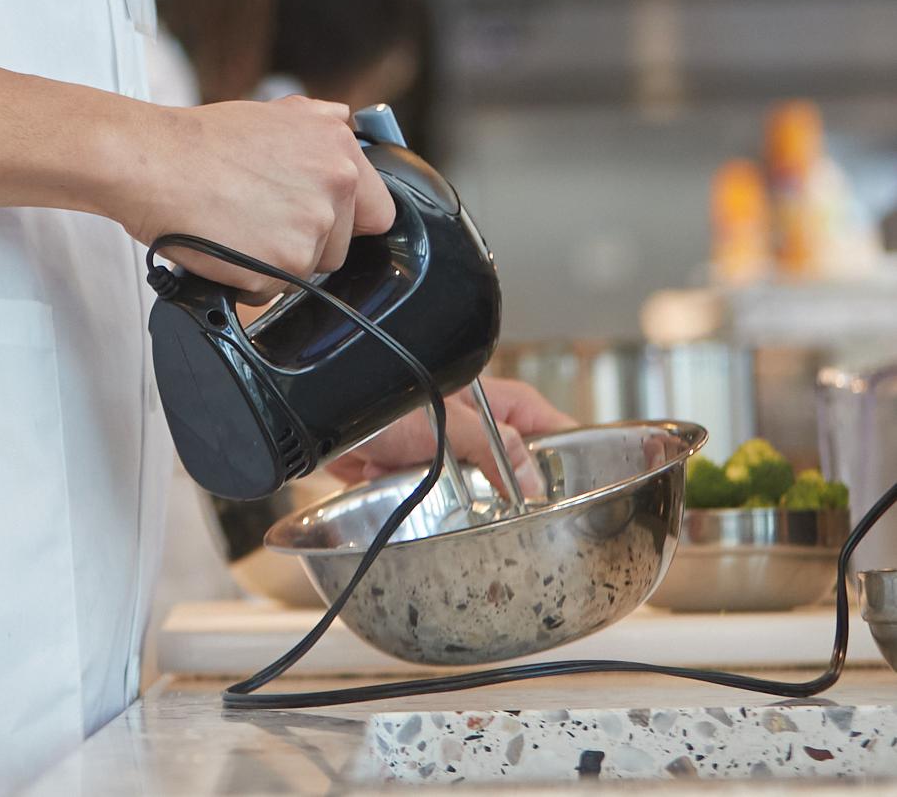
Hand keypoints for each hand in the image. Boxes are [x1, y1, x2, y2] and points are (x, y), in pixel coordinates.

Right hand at [119, 94, 395, 299]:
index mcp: (338, 144)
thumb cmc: (198, 140)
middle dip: (305, 241)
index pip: (377, 208)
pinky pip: (275, 289)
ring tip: (236, 226)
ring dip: (275, 260)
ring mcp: (314, 224)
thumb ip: (319, 123)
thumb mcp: (273, 112)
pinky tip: (225, 244)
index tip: (319, 220)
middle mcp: (336, 182)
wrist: (152, 162)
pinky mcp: (286, 263)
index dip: (346, 220)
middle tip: (258, 216)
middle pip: (341, 245)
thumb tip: (345, 122)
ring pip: (307, 269)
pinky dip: (249, 279)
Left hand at [325, 377, 575, 500]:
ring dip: (449, 495)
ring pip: (470, 486)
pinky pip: (434, 495)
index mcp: (486, 397)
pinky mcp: (414, 468)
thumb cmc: (375, 396)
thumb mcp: (444, 421)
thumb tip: (532, 477)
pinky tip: (395, 484)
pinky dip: (418, 497)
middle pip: (509, 462)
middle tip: (494, 502)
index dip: (563, 449)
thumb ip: (492, 447)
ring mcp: (442, 445)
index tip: (584, 478)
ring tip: (423, 482)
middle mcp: (468, 420)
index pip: (542, 421)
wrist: (315, 413)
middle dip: (498, 488)